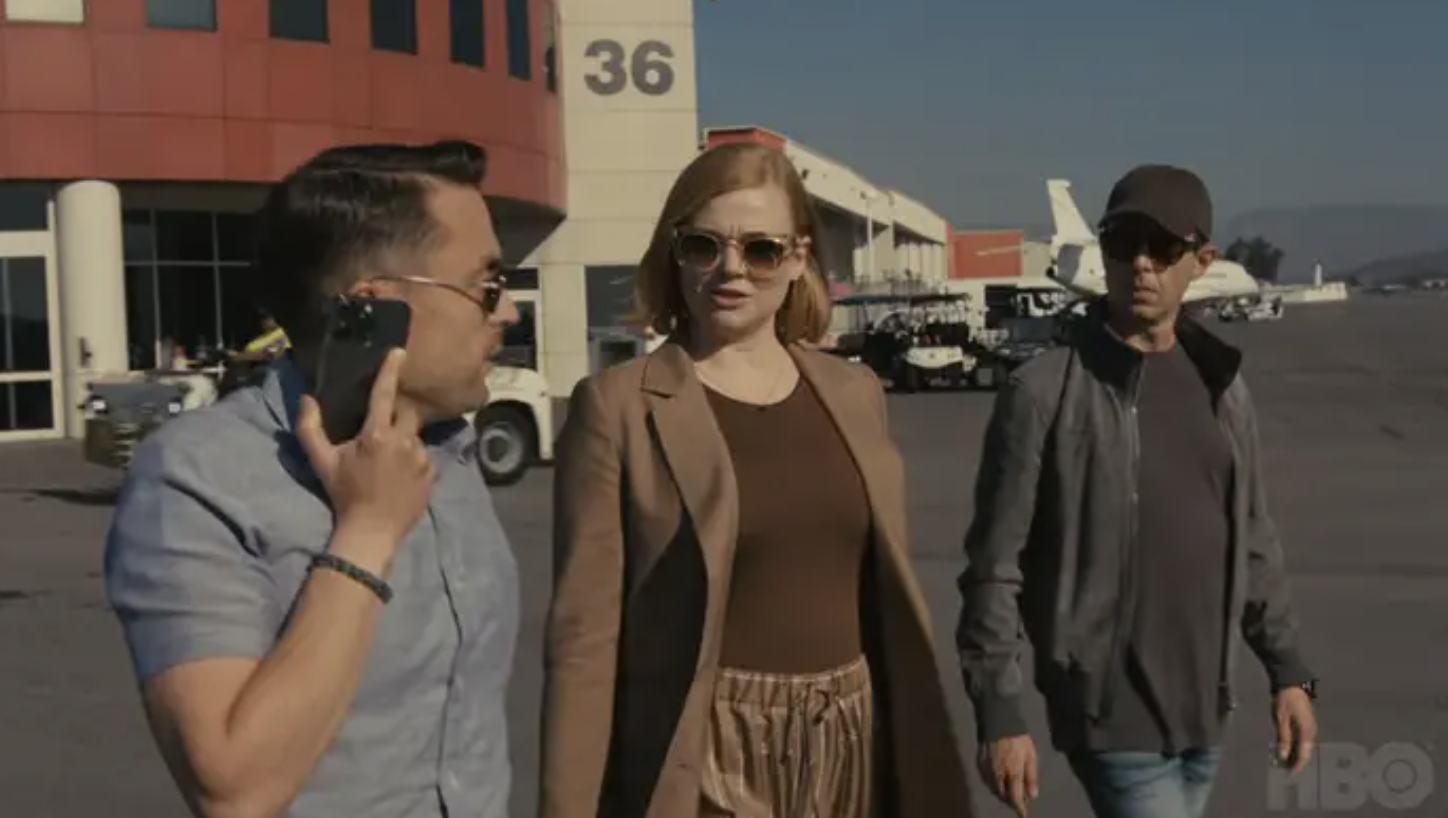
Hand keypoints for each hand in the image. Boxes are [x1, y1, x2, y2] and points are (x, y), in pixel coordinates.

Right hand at [296, 348, 434, 547]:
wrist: (372, 531)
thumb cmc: (344, 494)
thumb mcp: (322, 462)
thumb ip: (310, 428)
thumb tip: (306, 399)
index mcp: (377, 434)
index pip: (385, 394)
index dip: (391, 370)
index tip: (399, 352)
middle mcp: (404, 441)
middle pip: (406, 414)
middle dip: (396, 417)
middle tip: (382, 433)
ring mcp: (422, 458)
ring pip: (415, 438)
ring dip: (403, 444)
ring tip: (388, 465)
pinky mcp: (434, 474)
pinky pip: (425, 458)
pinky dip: (414, 462)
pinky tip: (400, 477)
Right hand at [978, 734, 1038, 816]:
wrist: (997, 719)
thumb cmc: (1018, 737)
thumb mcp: (1031, 755)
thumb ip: (1031, 776)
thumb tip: (1033, 795)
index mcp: (1013, 772)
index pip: (1015, 797)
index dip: (1019, 808)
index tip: (1023, 815)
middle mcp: (998, 774)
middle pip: (1003, 795)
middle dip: (1010, 800)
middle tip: (1018, 799)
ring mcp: (987, 769)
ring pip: (993, 789)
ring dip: (1001, 792)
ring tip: (1009, 790)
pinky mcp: (979, 763)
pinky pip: (986, 780)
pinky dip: (993, 784)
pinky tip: (998, 780)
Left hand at [1273, 686, 1316, 773]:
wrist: (1293, 684)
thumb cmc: (1286, 700)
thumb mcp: (1282, 719)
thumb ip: (1284, 737)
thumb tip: (1283, 755)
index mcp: (1307, 731)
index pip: (1304, 753)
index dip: (1298, 765)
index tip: (1291, 774)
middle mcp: (1312, 731)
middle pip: (1306, 752)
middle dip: (1298, 762)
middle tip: (1288, 771)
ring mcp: (1312, 727)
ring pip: (1306, 746)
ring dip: (1298, 755)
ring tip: (1288, 763)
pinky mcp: (1308, 724)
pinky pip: (1305, 740)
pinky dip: (1298, 747)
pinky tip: (1291, 750)